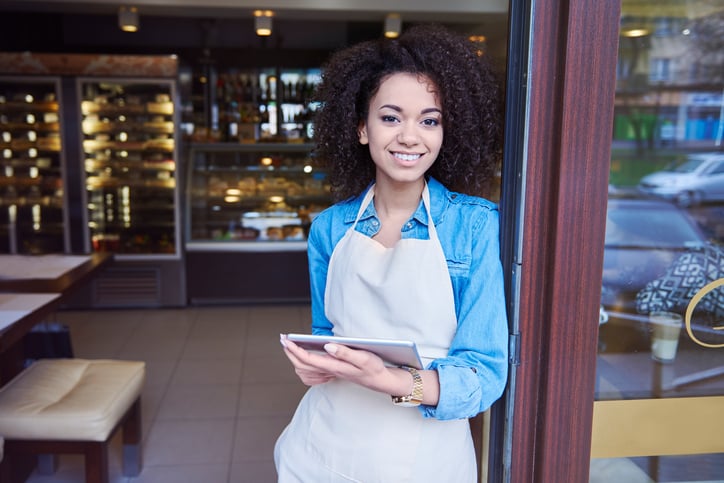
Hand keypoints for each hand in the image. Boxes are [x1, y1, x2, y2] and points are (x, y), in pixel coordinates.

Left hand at [280, 335, 398, 392]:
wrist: (379, 380)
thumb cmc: (373, 367)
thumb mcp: (363, 358)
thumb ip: (345, 352)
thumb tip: (327, 346)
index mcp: (335, 366)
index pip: (309, 359)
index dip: (295, 350)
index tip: (286, 340)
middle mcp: (330, 371)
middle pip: (302, 365)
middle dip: (290, 352)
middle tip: (283, 339)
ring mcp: (330, 374)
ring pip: (305, 371)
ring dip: (295, 359)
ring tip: (290, 346)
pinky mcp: (332, 373)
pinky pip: (311, 374)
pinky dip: (304, 367)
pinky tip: (305, 357)